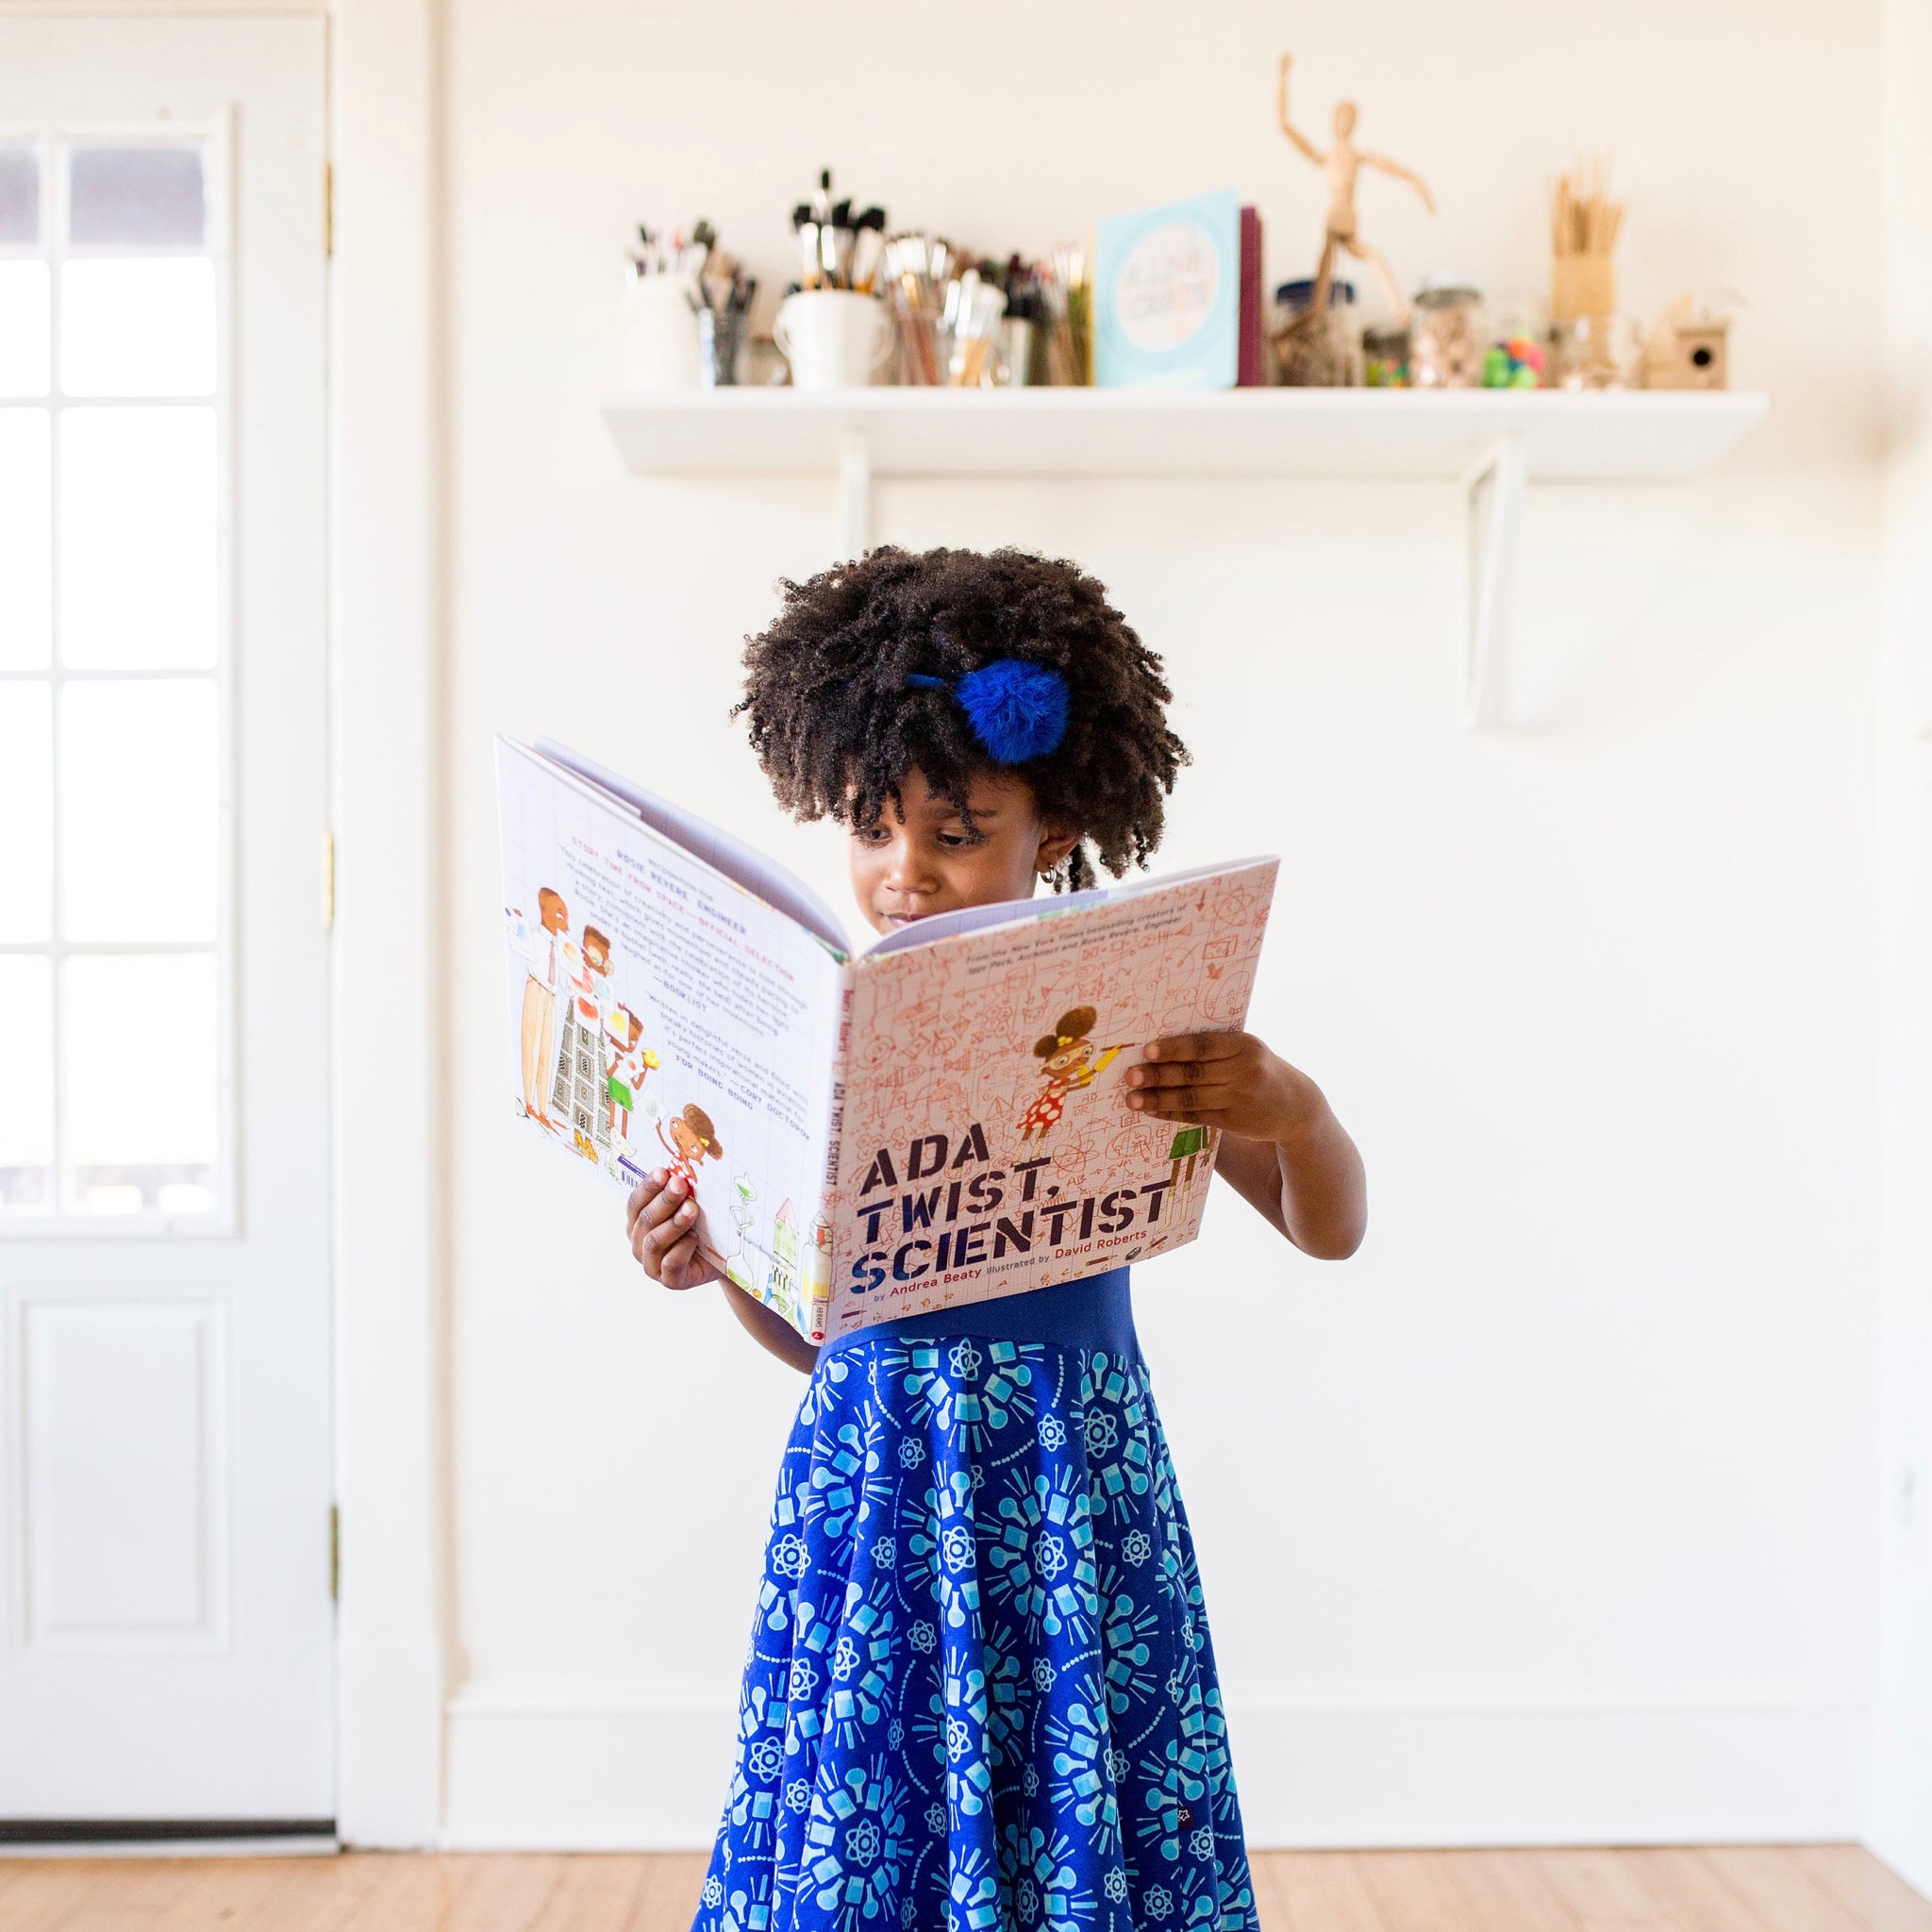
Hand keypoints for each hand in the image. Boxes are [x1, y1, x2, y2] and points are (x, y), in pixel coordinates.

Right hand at [625, 1169, 722, 1290]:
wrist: (724, 1260)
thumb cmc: (703, 1228)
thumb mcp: (692, 1206)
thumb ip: (682, 1193)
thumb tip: (681, 1171)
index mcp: (638, 1223)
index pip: (635, 1203)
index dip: (647, 1187)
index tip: (663, 1171)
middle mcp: (640, 1244)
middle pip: (645, 1220)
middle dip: (664, 1200)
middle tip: (680, 1184)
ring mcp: (652, 1265)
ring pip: (654, 1241)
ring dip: (674, 1223)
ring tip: (691, 1208)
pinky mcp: (671, 1281)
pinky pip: (671, 1263)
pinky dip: (682, 1249)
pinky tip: (695, 1238)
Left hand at [1124, 1031, 1321, 1145]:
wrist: (1296, 1105)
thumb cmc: (1258, 1069)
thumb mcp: (1246, 1050)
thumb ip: (1214, 1048)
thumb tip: (1161, 1048)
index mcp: (1244, 1045)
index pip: (1203, 1046)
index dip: (1174, 1049)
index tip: (1147, 1051)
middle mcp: (1244, 1070)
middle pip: (1193, 1073)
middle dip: (1159, 1075)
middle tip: (1131, 1076)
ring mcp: (1240, 1097)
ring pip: (1192, 1098)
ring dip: (1159, 1098)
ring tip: (1133, 1098)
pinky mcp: (1235, 1121)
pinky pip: (1197, 1116)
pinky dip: (1172, 1113)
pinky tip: (1153, 1110)